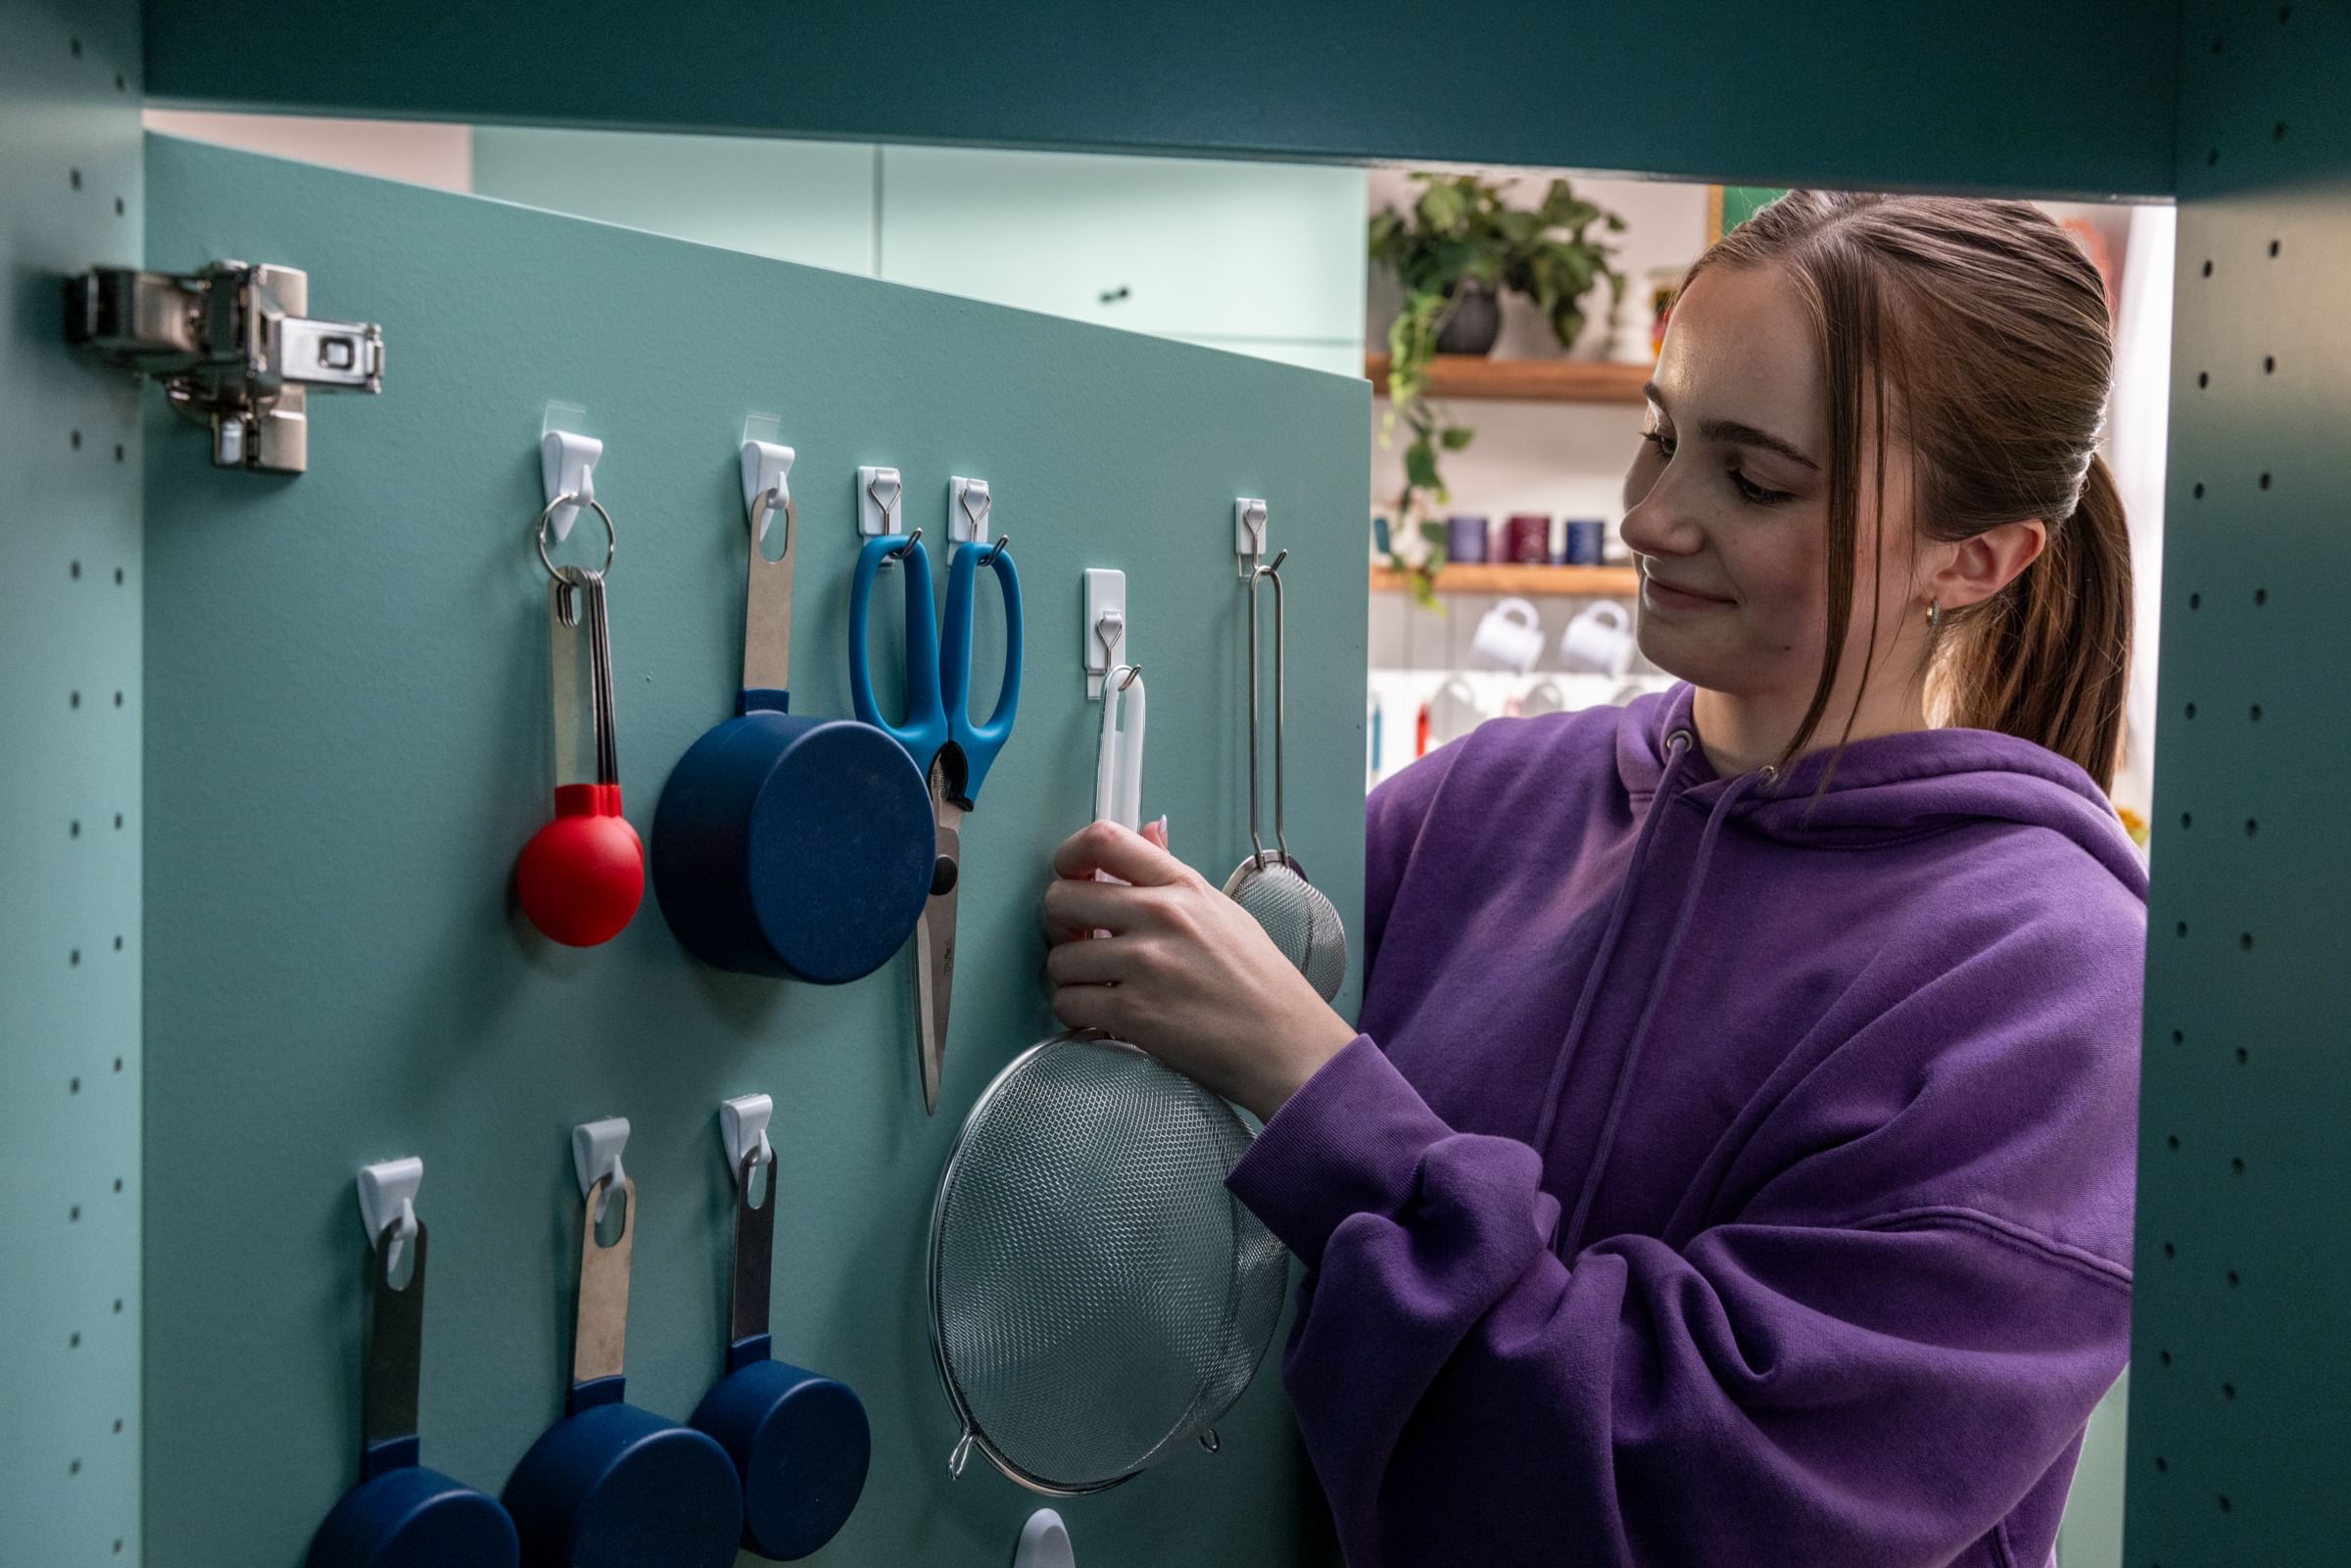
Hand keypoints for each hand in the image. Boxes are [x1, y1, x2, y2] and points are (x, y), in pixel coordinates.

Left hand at [1040, 820, 1358, 1120]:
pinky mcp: (1134, 1013)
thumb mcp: (1221, 910)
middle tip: (1081, 941)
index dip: (1068, 856)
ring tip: (1102, 987)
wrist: (1286, 1045)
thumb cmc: (1260, 983)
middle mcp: (1161, 916)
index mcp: (1182, 886)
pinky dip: (1078, 1014)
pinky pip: (1069, 1004)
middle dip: (1060, 924)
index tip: (1070, 876)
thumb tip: (1147, 833)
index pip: (1102, 839)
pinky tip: (1105, 1016)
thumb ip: (1173, 873)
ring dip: (1071, 978)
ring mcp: (1145, 964)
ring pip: (1059, 959)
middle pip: (1061, 897)